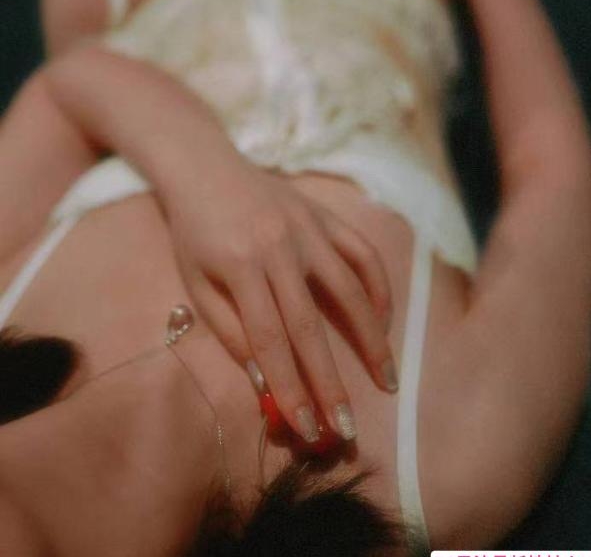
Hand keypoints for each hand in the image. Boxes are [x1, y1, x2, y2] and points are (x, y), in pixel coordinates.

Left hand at [164, 153, 395, 443]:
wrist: (208, 169)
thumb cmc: (196, 234)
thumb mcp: (198, 285)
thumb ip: (231, 331)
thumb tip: (266, 382)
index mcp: (240, 267)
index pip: (270, 340)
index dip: (289, 388)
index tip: (307, 428)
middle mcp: (280, 247)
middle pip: (312, 325)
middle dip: (331, 381)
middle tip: (347, 426)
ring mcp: (310, 228)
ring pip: (351, 289)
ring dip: (371, 338)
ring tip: (386, 378)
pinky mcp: (328, 216)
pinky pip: (363, 253)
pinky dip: (379, 288)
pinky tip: (384, 320)